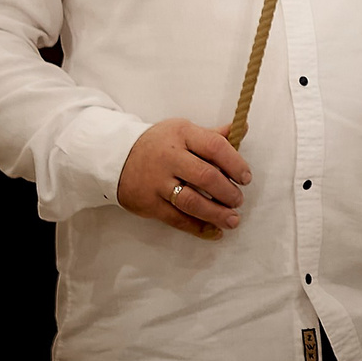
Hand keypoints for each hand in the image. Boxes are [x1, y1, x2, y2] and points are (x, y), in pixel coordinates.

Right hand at [114, 119, 250, 240]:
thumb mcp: (182, 131)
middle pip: (205, 176)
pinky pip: (177, 219)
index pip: (215, 147)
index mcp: (182, 134)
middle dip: (227, 192)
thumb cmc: (159, 144)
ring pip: (192, 201)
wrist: (116, 157)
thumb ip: (212, 135)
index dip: (235, 163)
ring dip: (216, 213)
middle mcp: (170, 157)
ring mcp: (157, 181)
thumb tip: (241, 128)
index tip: (246, 178)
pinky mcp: (149, 203)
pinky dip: (198, 228)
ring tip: (232, 220)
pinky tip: (214, 232)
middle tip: (238, 200)